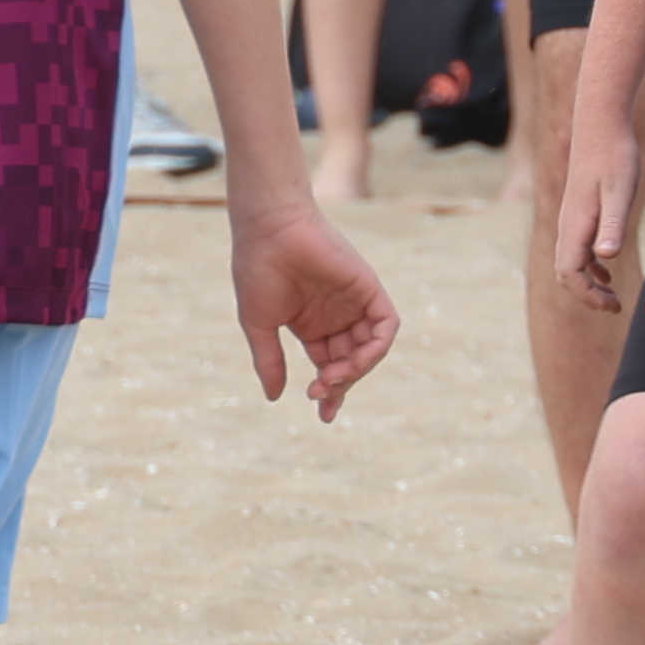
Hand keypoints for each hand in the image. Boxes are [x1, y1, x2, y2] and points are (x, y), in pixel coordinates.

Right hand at [230, 201, 399, 414]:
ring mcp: (355, 303)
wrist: (269, 229)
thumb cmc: (257, 271)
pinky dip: (377, 348)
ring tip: (332, 377)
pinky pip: (386, 326)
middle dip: (340, 385)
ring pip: (371, 349)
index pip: (329, 367)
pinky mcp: (369, 288)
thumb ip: (269, 361)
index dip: (330, 393)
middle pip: (351, 363)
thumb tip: (274, 398)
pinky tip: (355, 361)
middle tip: (320, 392)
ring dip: (356, 370)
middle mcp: (337, 317)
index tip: (323, 415)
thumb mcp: (259, 325)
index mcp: (312, 326)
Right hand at [550, 99, 644, 309]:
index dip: (588, 295)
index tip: (612, 305)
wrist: (600, 123)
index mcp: (576, 224)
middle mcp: (568, 224)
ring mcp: (572, 218)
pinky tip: (608, 270)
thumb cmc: (614, 156)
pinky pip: (577, 248)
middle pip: (566, 273)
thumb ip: (613, 224)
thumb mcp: (620, 191)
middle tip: (615, 306)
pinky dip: (590, 267)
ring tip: (613, 296)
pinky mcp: (580, 210)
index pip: (570, 273)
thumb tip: (607, 256)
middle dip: (587, 295)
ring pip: (571, 262)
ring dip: (589, 284)